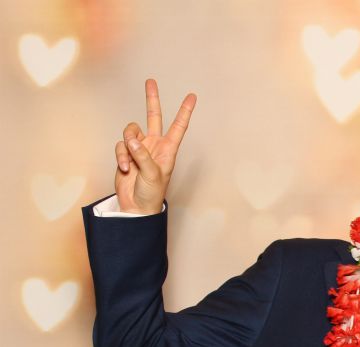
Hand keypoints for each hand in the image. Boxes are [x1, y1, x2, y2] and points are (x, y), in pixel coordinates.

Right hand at [113, 79, 195, 213]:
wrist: (136, 206)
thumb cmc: (152, 193)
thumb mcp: (153, 174)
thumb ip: (143, 155)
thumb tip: (132, 139)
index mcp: (168, 149)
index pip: (178, 126)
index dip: (185, 111)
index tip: (192, 97)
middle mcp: (155, 145)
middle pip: (153, 117)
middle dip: (152, 99)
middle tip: (151, 81)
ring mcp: (140, 148)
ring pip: (130, 132)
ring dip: (128, 147)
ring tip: (130, 163)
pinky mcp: (126, 154)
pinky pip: (120, 146)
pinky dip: (121, 157)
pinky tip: (125, 169)